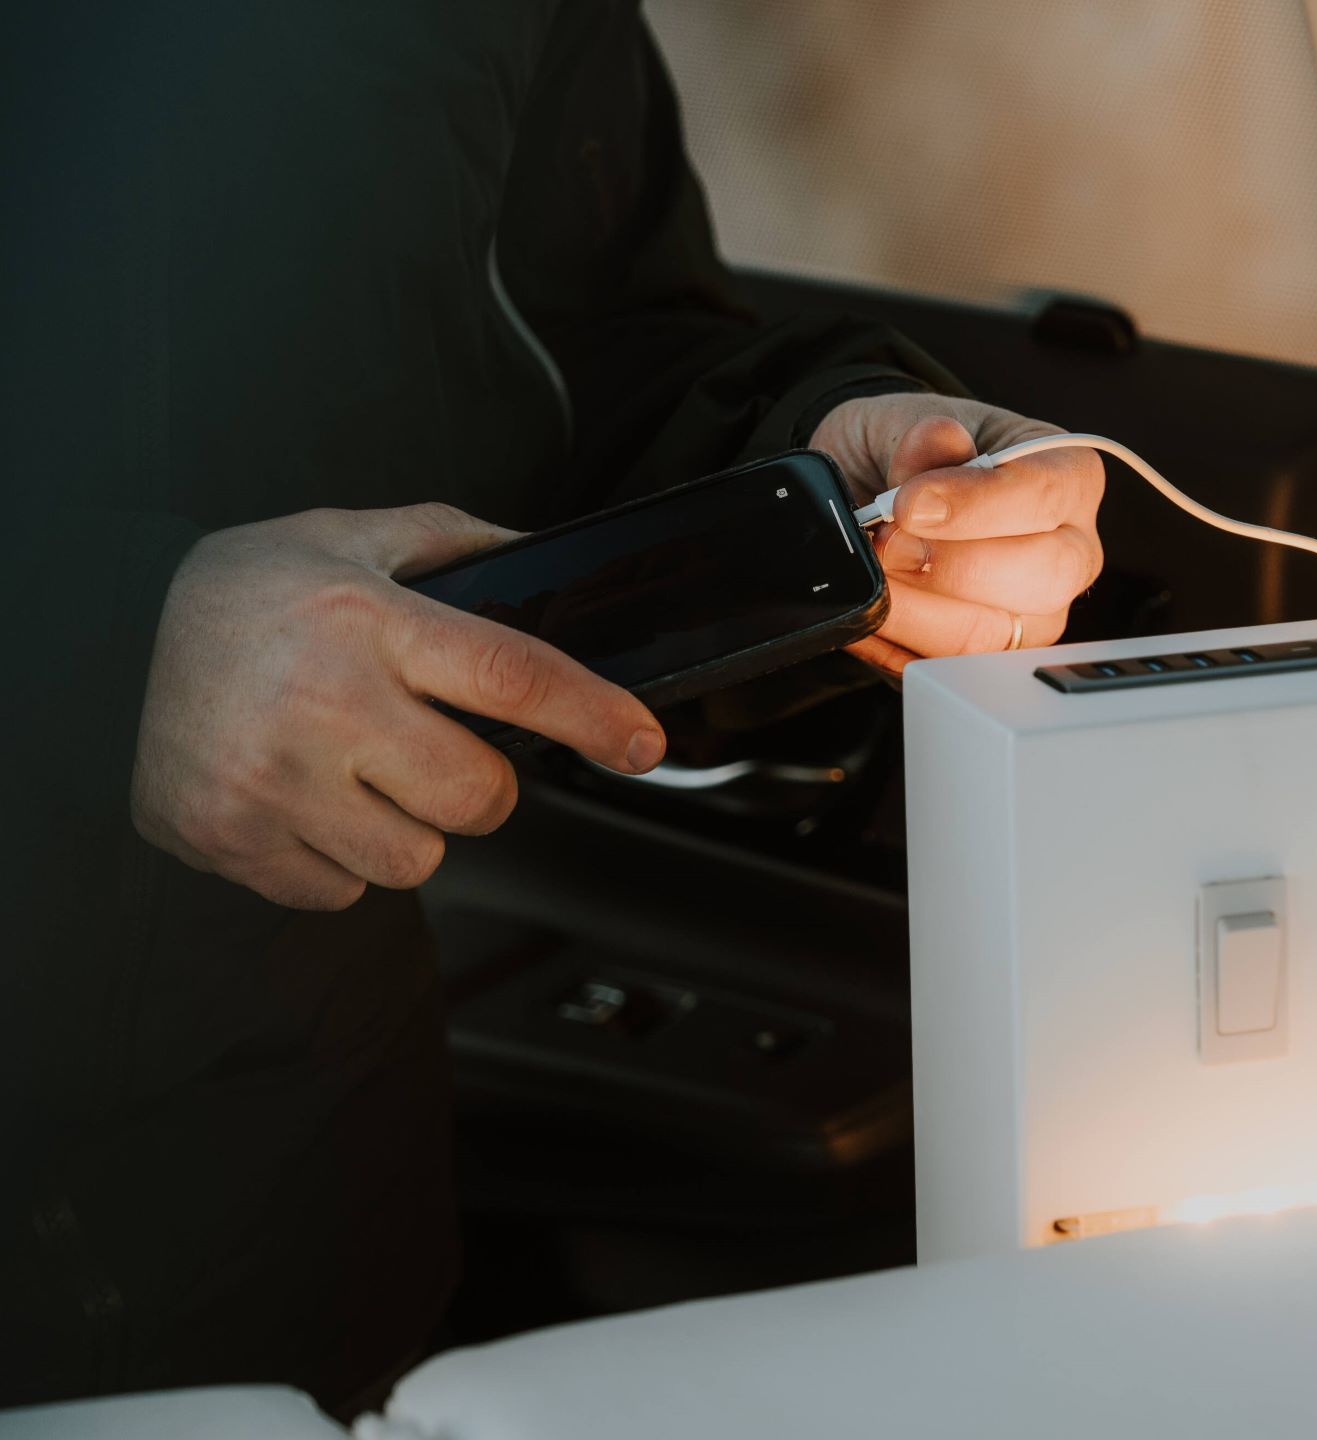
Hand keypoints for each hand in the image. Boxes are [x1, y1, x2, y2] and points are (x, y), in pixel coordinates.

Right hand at [131, 504, 666, 909]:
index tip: (646, 745)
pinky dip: (338, 857)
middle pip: (479, 798)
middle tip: (429, 749)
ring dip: (406, 827)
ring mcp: (268, 780)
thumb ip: (455, 543)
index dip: (594, 715)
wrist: (107, 635)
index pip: (514, 676)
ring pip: (415, 858)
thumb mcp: (349, 536)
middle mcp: (321, 702)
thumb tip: (550, 558)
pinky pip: (342, 890)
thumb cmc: (248, 588)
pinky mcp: (226, 838)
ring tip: (353, 770)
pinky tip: (302, 799)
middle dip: (479, 786)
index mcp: (367, 620)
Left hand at [808, 393, 1104, 676]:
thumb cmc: (911, 455)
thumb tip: (937, 444)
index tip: (909, 504)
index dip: (975, 506)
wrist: (876, 491)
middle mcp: (1070, 552)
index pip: (1046, 497)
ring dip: (911, 610)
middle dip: (948, 566)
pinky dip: (893, 641)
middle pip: (1041, 577)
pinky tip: (871, 605)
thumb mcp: (907, 420)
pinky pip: (944, 668)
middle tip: (886, 541)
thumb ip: (924, 432)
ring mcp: (1038, 614)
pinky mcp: (991, 658)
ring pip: (989, 634)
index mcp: (1069, 478)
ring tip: (870, 573)